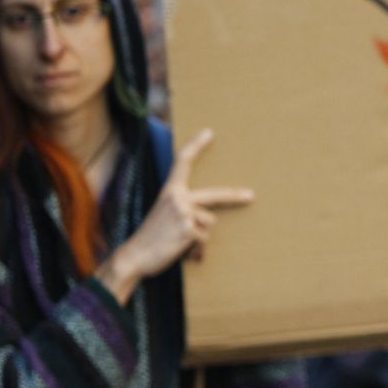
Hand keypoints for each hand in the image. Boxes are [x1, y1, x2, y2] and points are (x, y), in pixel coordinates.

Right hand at [98, 129, 253, 302]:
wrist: (136, 255)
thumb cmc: (152, 237)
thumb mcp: (164, 214)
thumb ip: (183, 209)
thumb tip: (210, 220)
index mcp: (170, 191)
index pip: (183, 162)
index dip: (196, 146)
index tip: (210, 133)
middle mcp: (177, 197)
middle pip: (214, 195)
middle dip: (234, 196)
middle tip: (251, 195)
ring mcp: (183, 212)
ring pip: (210, 224)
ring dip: (200, 237)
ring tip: (181, 243)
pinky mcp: (188, 229)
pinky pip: (205, 240)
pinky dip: (197, 250)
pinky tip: (182, 251)